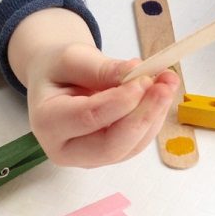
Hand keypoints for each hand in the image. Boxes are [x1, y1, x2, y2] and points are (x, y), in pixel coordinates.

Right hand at [27, 44, 178, 167]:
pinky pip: (138, 142)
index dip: (120, 102)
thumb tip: (134, 73)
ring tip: (168, 82)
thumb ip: (101, 68)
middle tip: (165, 85)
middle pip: (111, 145)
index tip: (143, 79)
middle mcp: (65, 149)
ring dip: (154, 115)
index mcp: (47, 122)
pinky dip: (153, 117)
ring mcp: (89, 157)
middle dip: (144, 115)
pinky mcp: (110, 155)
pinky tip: (161, 93)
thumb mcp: (72, 58)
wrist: (57, 81)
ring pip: (130, 146)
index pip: (87, 118)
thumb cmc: (59, 69)